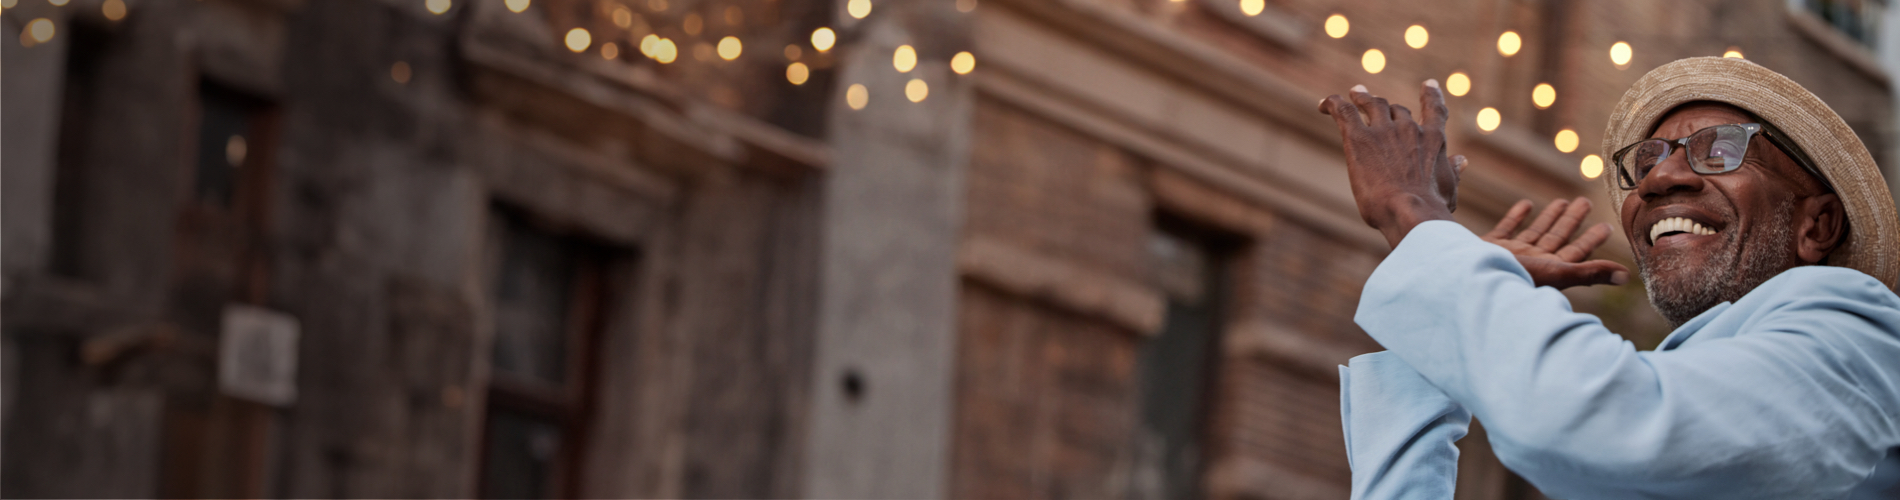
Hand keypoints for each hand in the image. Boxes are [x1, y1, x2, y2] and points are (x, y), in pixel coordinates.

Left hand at [1319, 81, 1461, 247]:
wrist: (1410, 210)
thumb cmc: (1431, 207)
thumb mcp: (1448, 189)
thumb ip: (1453, 171)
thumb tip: (1462, 160)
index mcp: (1433, 140)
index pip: (1435, 111)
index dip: (1431, 95)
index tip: (1428, 84)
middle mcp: (1409, 129)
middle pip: (1396, 110)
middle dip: (1386, 106)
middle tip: (1373, 101)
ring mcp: (1383, 131)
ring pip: (1370, 104)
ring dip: (1361, 98)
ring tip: (1354, 94)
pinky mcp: (1358, 138)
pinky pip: (1343, 111)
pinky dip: (1332, 103)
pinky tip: (1323, 104)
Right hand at [1482, 197, 1630, 288]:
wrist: (1469, 280)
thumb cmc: (1513, 279)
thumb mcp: (1556, 274)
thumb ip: (1590, 273)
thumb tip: (1627, 276)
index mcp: (1550, 270)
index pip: (1577, 252)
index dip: (1592, 239)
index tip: (1607, 226)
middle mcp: (1533, 263)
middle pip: (1558, 238)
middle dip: (1573, 221)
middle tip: (1586, 202)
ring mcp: (1512, 255)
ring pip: (1536, 232)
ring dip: (1549, 217)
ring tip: (1562, 200)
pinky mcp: (1490, 247)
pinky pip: (1507, 228)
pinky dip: (1516, 217)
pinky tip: (1525, 204)